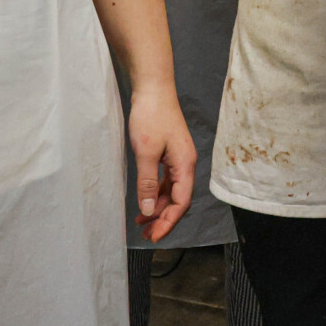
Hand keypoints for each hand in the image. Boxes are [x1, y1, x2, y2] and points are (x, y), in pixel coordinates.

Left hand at [126, 82, 196, 241]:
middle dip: (163, 218)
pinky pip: (165, 181)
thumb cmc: (151, 117)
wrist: (153, 88)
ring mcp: (178, 158)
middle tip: (145, 235)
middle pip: (178, 199)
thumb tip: (148, 211)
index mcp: (185, 164)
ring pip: (171, 191)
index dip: (168, 221)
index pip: (181, 201)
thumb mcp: (146, 152)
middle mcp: (185, 163)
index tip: (155, 237)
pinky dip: (155, 193)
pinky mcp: (169, 153)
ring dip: (157, 208)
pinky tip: (144, 200)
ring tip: (141, 223)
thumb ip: (147, 183)